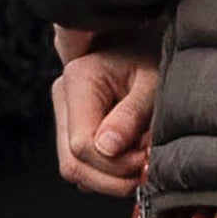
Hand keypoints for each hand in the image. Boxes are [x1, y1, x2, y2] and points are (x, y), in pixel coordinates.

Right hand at [50, 24, 161, 194]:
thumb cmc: (153, 54)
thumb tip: (108, 149)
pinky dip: (107, 172)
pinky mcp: (73, 127)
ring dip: (111, 178)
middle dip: (113, 178)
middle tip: (145, 168)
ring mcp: (64, 113)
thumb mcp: (153, 81)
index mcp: (79, 80)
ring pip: (75, 170)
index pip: (82, 145)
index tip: (145, 160)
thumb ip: (131, 116)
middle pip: (73, 165)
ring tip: (141, 158)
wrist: (148, 39)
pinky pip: (82, 165)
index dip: (115, 165)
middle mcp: (63, 97)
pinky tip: (131, 155)